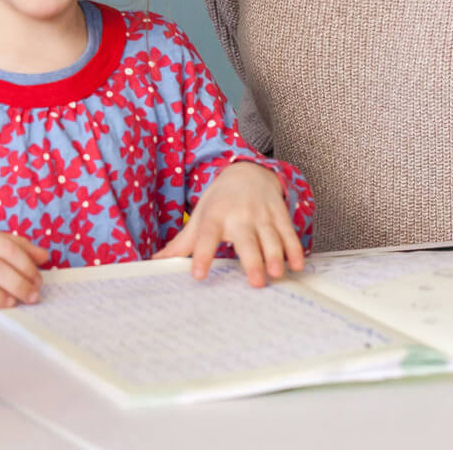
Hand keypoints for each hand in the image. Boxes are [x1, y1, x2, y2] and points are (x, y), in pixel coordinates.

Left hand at [152, 162, 304, 286]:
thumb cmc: (219, 201)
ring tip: (277, 274)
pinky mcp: (279, 213)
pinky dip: (294, 248)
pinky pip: (288, 231)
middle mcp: (239, 214)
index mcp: (215, 216)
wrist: (247, 171)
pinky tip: (297, 265)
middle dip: (252, 259)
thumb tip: (156, 263)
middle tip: (256, 282)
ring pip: (270, 236)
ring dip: (275, 255)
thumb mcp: (199, 217)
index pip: (206, 237)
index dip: (202, 255)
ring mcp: (261, 213)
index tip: (198, 275)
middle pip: (245, 238)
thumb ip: (181, 244)